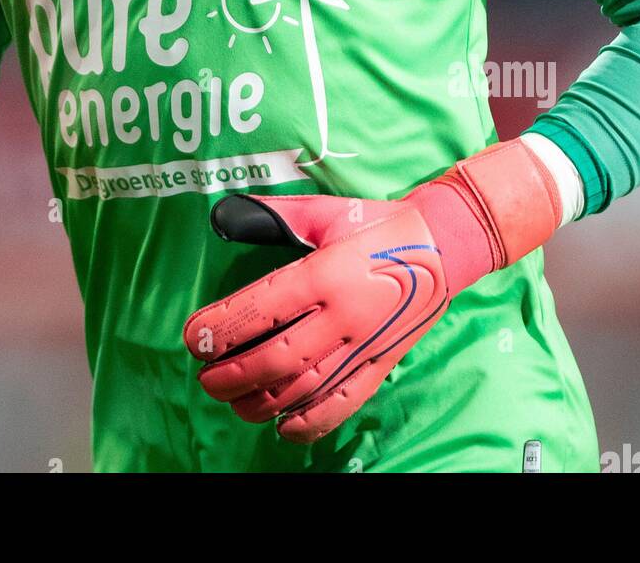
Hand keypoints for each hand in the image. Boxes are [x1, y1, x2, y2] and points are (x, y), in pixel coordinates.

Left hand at [183, 139, 560, 442]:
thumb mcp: (325, 213)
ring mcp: (364, 345)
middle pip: (277, 359)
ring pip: (305, 388)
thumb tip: (231, 212)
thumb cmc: (380, 223)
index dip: (223, 328)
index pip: (263, 308)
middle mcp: (343, 315)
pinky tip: (285, 427)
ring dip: (262, 402)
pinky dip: (312, 422)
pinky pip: (344, 403)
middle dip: (233, 374)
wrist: (445, 245)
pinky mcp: (381, 364)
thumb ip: (277, 215)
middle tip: (205, 377)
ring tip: (234, 402)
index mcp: (325, 273)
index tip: (194, 339)